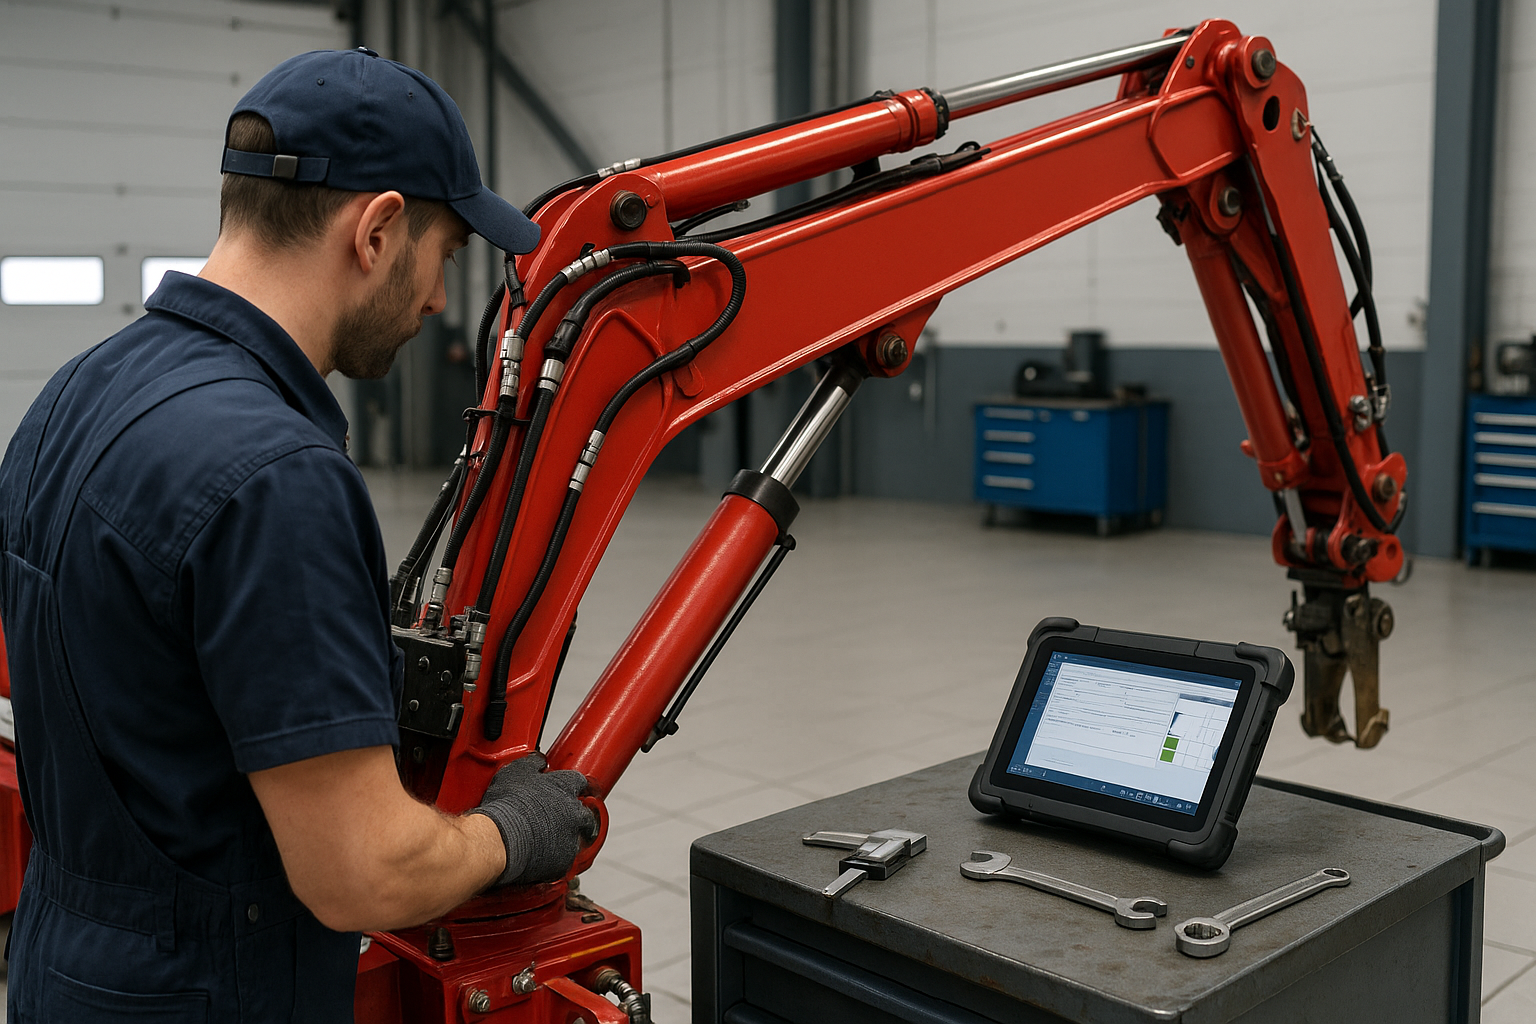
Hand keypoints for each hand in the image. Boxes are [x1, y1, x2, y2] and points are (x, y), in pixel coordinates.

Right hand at [467, 752, 596, 885]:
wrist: (499, 838)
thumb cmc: (506, 805)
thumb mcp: (515, 772)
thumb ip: (532, 762)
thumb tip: (538, 760)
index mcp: (565, 786)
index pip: (580, 782)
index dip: (574, 786)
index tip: (571, 790)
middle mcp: (574, 810)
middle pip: (585, 813)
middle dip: (576, 816)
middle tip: (559, 819)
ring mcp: (572, 836)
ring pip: (578, 838)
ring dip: (567, 838)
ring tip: (548, 841)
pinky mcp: (564, 860)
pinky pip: (566, 859)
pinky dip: (556, 858)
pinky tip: (542, 856)